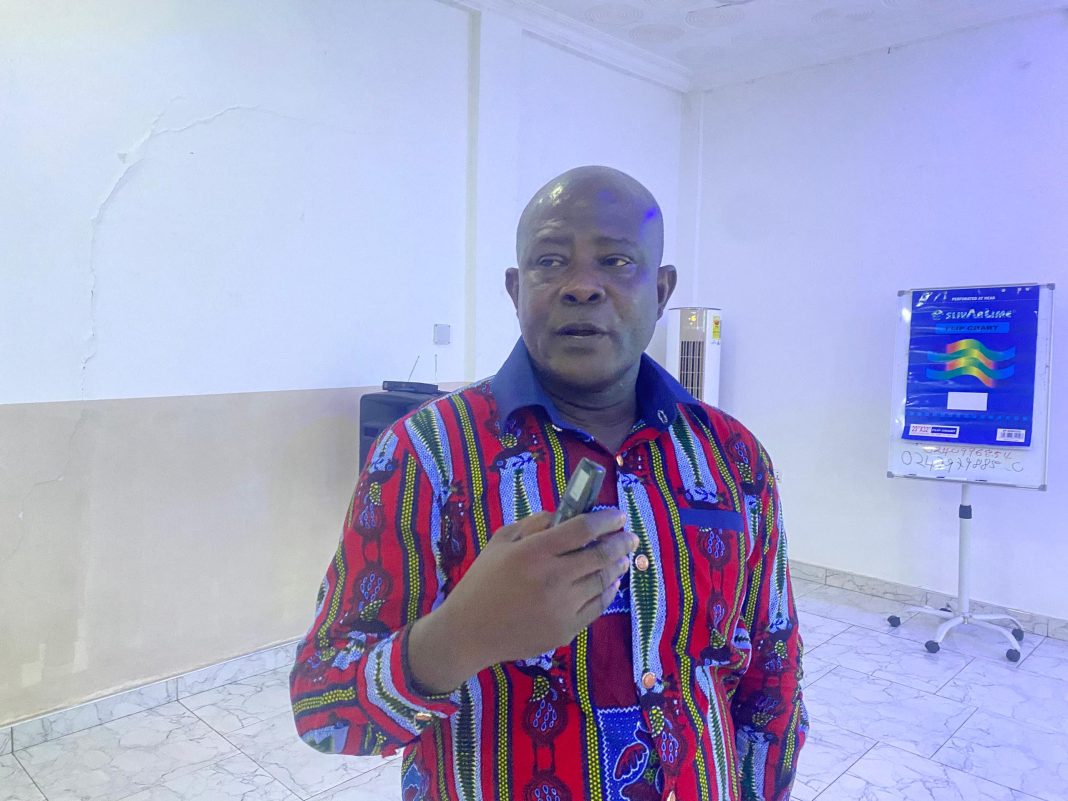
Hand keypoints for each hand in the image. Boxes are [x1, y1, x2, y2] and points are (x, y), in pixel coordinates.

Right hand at [439, 509, 637, 668]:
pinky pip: (597, 607)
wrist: (469, 632)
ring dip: (617, 566)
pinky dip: (609, 591)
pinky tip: (611, 583)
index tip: (618, 515)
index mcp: (534, 552)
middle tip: (629, 536)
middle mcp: (552, 579)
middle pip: (600, 555)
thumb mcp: (500, 542)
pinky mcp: (566, 630)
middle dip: (621, 542)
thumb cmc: (482, 581)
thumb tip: (565, 514)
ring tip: (622, 557)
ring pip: (603, 582)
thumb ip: (534, 524)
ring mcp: (562, 608)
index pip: (582, 529)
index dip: (606, 520)